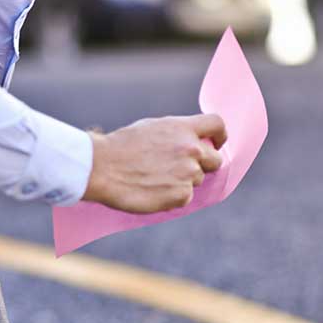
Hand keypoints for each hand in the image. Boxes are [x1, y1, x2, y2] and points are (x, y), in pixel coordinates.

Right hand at [83, 115, 227, 213]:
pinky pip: (185, 197)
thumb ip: (175, 134)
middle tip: (183, 169)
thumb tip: (190, 142)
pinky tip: (152, 190)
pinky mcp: (181, 195)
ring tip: (155, 179)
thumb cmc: (120, 147)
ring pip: (197, 180)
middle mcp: (191, 149)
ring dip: (182, 181)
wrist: (102, 167)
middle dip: (204, 164)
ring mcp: (188, 173)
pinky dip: (172, 197)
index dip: (220, 136)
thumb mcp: (151, 128)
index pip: (217, 124)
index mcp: (182, 128)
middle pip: (215, 159)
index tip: (216, 143)